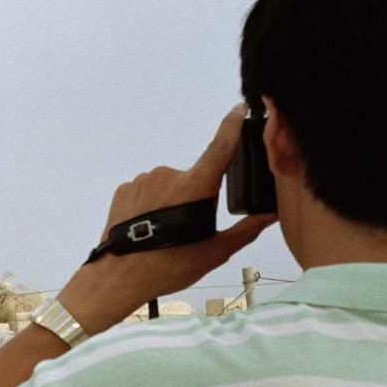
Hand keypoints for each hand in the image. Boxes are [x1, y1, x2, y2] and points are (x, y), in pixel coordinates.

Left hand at [52, 104, 278, 334]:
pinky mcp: (125, 188)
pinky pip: (147, 191)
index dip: (231, 126)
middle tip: (187, 230)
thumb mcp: (214, 251)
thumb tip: (270, 217)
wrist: (116, 278)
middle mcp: (167, 176)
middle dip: (196, 198)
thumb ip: (246, 231)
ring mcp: (143, 181)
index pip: (220, 148)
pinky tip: (149, 228)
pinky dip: (151, 205)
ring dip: (172, 202)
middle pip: (194, 179)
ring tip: (165, 233)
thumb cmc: (166, 267)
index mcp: (194, 186)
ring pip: (169, 186)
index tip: (239, 108)